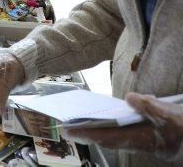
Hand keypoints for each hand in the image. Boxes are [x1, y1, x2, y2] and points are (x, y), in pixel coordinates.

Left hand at [67, 93, 182, 159]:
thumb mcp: (172, 114)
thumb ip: (151, 106)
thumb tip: (130, 97)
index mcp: (146, 140)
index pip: (110, 138)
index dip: (88, 134)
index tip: (68, 130)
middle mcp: (144, 144)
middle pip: (112, 139)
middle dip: (91, 133)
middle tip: (68, 127)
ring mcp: (149, 143)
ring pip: (121, 137)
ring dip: (103, 130)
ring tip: (83, 122)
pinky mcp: (154, 139)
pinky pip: (131, 133)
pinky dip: (119, 126)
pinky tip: (112, 117)